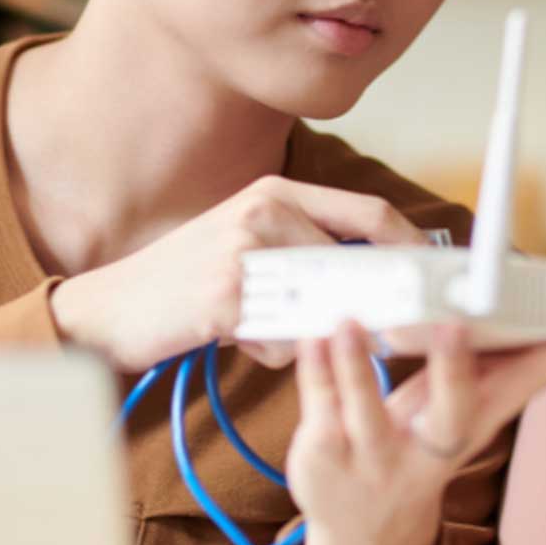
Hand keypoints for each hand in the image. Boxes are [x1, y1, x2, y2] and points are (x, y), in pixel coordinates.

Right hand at [49, 177, 427, 371]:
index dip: (411, 245)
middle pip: (357, 262)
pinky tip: (243, 343)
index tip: (437, 277)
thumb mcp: (248, 246)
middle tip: (395, 332)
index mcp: (276, 192)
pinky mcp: (224, 297)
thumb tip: (377, 280)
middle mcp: (264, 211)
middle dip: (380, 303)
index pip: (368, 212)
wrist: (108, 309)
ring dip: (315, 333)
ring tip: (283, 334)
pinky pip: (283, 338)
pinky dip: (273, 351)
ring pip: (324, 304)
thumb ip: (305, 251)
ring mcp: (243, 252)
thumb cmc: (187, 283)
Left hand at [289, 320, 545, 544]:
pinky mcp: (325, 453)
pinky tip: (311, 337)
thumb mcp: (473, 416)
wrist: (366, 534)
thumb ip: (514, 374)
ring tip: (349, 322)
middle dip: (454, 370)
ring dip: (357, 367)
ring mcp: (374, 455)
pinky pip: (318, 407)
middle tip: (455, 325)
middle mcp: (428, 447)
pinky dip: (314, 372)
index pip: (523, 390)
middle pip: (451, 414)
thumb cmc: (424, 446)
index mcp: (473, 425)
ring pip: (367, 412)